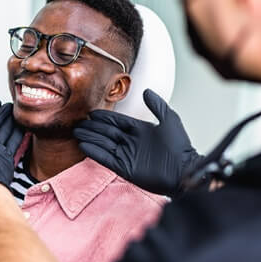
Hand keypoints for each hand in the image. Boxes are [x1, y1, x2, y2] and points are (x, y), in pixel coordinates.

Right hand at [73, 89, 203, 196]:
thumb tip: (146, 91)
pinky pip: (105, 158)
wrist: (184, 170)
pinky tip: (83, 146)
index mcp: (140, 130)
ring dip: (90, 138)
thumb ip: (157, 105)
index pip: (117, 121)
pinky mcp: (124, 168)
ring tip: (76, 133)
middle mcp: (131, 142)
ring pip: (103, 144)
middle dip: (92, 127)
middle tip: (78, 123)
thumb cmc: (180, 146)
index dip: (104, 117)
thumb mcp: (169, 119)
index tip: (91, 112)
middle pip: (107, 132)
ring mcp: (127, 155)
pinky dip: (94, 152)